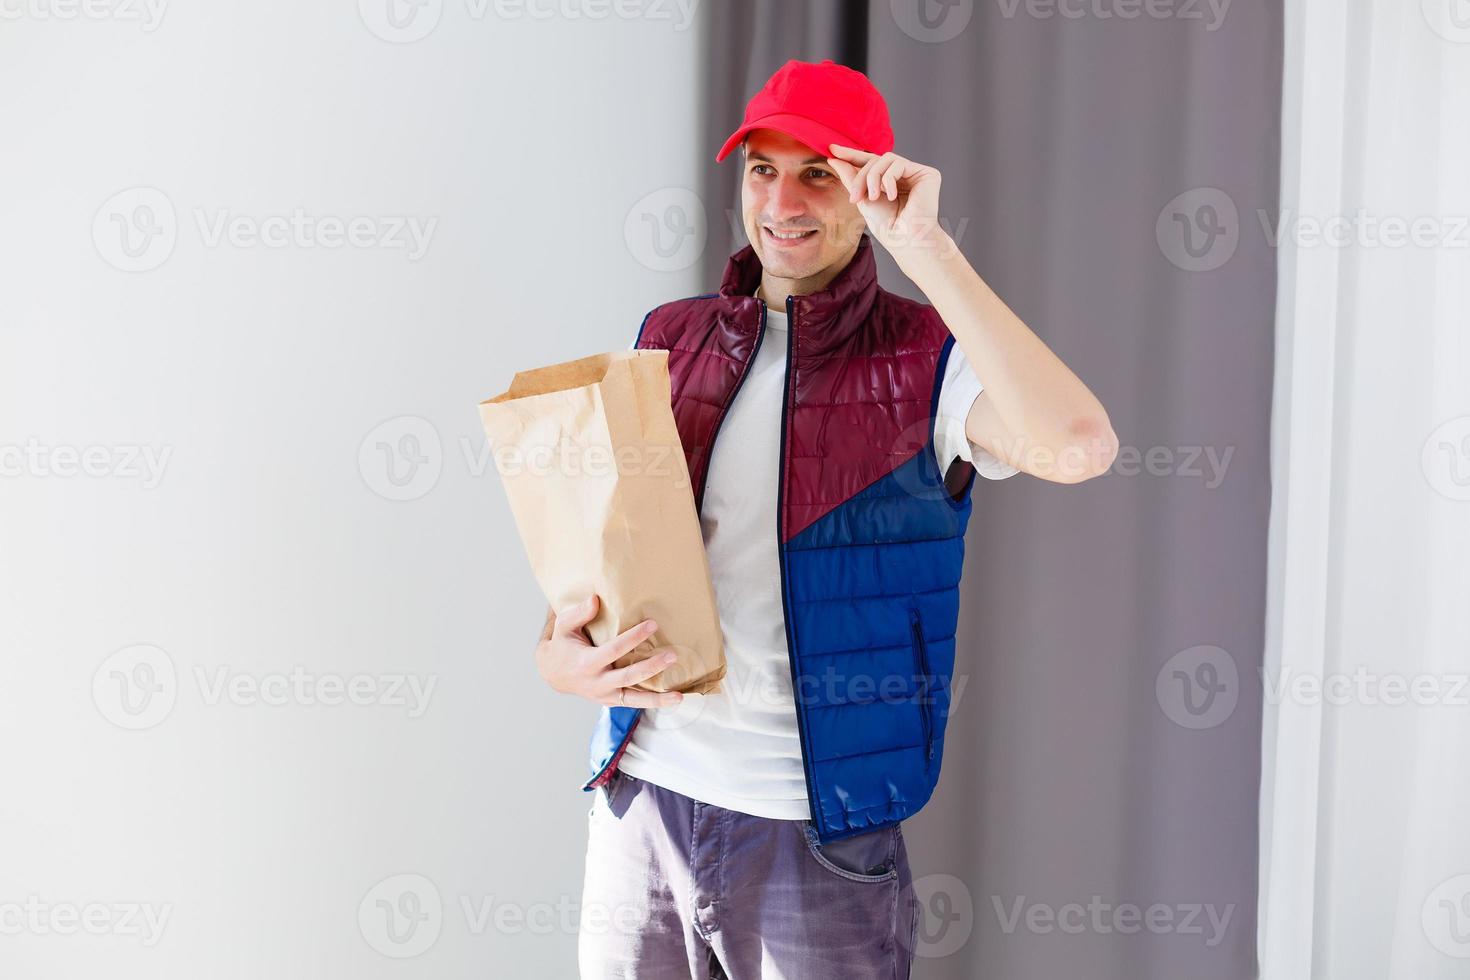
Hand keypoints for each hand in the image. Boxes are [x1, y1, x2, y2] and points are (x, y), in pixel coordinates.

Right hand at [536, 595, 683, 707]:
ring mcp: (605, 695)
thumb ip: (578, 613)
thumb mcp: (564, 626)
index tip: (653, 624)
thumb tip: (595, 600)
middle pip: (628, 677)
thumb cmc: (562, 645)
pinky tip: (673, 699)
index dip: (633, 637)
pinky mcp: (611, 701)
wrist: (554, 674)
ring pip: (634, 700)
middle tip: (672, 656)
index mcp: (586, 663)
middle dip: (651, 667)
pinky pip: (634, 703)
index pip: (614, 650)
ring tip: (679, 696)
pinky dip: (652, 703)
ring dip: (658, 698)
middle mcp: (597, 683)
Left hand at [825, 144, 949, 258]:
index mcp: (890, 181)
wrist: (905, 240)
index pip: (870, 162)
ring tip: (873, 198)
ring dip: (873, 177)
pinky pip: (899, 164)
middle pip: (876, 160)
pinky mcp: (927, 174)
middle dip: (861, 177)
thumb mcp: (863, 199)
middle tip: (855, 197)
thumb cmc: (887, 227)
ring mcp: (916, 174)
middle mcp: (905, 175)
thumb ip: (850, 178)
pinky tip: (892, 196)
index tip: (832, 149)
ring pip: (886, 159)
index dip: (852, 154)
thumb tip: (833, 158)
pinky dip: (889, 179)